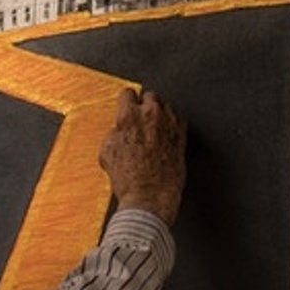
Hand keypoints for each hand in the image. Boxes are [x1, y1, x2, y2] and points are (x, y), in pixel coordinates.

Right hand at [98, 88, 185, 225]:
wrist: (149, 196)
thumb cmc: (128, 178)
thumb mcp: (107, 152)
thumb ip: (115, 132)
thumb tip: (119, 128)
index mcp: (129, 116)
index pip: (128, 93)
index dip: (126, 102)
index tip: (127, 106)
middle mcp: (151, 115)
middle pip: (150, 96)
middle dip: (144, 106)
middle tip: (141, 120)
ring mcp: (169, 123)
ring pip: (166, 106)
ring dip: (159, 114)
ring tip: (153, 130)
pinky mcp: (182, 134)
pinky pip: (178, 119)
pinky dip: (172, 124)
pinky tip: (165, 137)